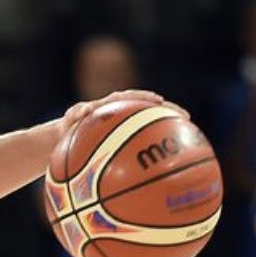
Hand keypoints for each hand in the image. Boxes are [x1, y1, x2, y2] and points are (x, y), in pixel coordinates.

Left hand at [59, 89, 182, 138]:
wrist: (68, 139)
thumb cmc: (69, 127)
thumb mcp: (69, 120)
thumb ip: (74, 114)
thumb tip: (82, 110)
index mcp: (110, 106)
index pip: (130, 97)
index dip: (144, 98)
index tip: (159, 100)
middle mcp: (122, 113)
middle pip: (149, 110)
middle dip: (167, 111)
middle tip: (184, 116)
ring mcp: (126, 126)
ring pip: (150, 124)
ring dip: (166, 127)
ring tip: (187, 135)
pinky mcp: (127, 138)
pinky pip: (144, 140)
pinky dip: (155, 146)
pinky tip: (171, 159)